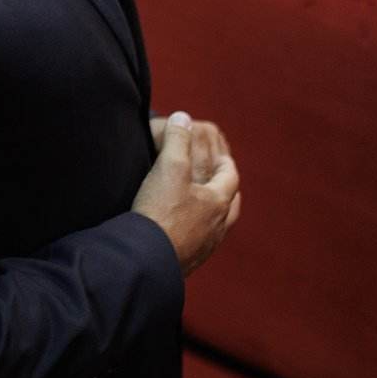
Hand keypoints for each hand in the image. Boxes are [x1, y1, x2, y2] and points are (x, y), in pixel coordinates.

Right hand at [132, 111, 240, 276]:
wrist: (145, 260)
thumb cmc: (160, 212)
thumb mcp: (168, 167)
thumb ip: (177, 139)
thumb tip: (183, 117)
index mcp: (218, 202)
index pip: (230, 176)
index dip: (226, 162)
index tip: (220, 155)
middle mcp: (217, 227)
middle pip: (229, 203)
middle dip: (224, 187)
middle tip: (217, 178)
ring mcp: (204, 247)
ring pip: (216, 224)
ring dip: (211, 210)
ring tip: (201, 203)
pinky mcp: (187, 260)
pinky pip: (198, 240)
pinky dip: (196, 228)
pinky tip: (182, 228)